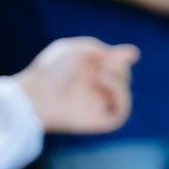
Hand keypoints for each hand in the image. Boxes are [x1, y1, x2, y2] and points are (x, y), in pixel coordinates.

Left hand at [14, 37, 138, 134]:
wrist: (37, 95)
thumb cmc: (50, 71)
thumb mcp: (73, 49)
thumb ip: (98, 48)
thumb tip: (131, 55)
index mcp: (89, 71)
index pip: (114, 64)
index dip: (124, 58)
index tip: (131, 54)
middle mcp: (96, 88)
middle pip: (123, 75)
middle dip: (119, 66)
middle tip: (104, 63)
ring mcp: (100, 104)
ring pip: (124, 91)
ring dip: (119, 78)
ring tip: (101, 73)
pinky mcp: (102, 120)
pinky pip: (122, 109)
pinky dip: (120, 94)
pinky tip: (103, 82)